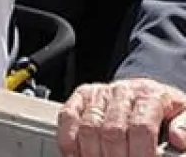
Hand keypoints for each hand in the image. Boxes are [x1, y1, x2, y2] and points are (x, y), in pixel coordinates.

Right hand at [57, 78, 185, 155]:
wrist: (148, 93)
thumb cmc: (166, 110)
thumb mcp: (183, 113)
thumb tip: (180, 138)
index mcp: (150, 95)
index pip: (141, 127)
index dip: (142, 153)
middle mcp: (121, 92)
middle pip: (113, 131)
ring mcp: (98, 94)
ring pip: (89, 128)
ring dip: (93, 154)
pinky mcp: (80, 98)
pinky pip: (67, 118)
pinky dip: (69, 141)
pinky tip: (77, 156)